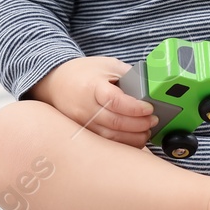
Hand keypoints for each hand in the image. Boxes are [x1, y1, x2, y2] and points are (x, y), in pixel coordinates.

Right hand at [28, 56, 156, 147]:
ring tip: (147, 131)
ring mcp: (81, 124)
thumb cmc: (85, 72)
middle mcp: (84, 108)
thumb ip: (129, 75)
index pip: (115, 101)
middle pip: (115, 123)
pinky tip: (134, 139)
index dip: (135, 108)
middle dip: (139, 125)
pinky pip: (105, 144)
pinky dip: (122, 144)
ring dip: (133, 138)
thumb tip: (153, 89)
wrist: (56, 83)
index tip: (149, 108)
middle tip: (153, 120)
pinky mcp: (82, 135)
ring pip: (110, 138)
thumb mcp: (108, 65)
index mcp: (91, 86)